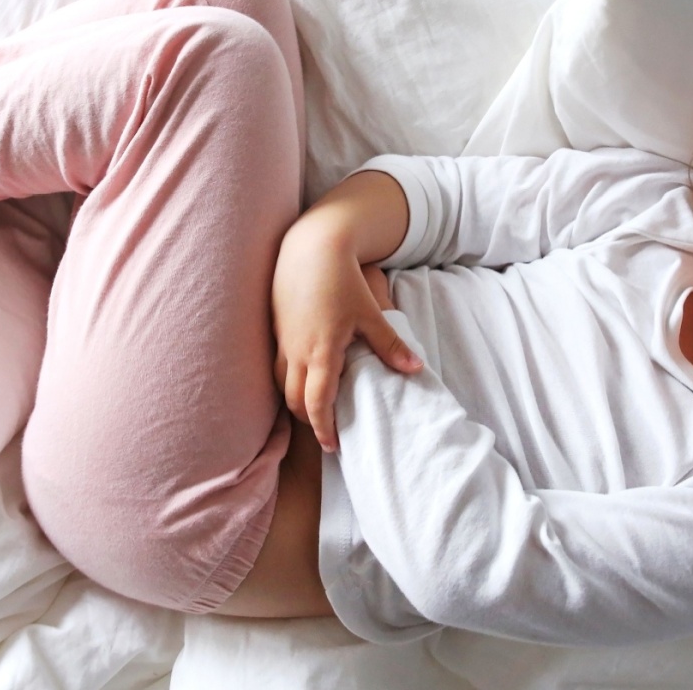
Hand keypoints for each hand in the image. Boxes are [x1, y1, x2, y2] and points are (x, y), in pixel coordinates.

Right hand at [272, 219, 421, 452]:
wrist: (309, 246)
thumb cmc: (342, 278)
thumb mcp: (370, 313)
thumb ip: (390, 345)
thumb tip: (416, 370)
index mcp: (321, 352)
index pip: (317, 404)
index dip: (323, 429)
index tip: (333, 446)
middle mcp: (297, 351)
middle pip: (294, 401)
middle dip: (307, 420)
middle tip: (324, 431)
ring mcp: (283, 340)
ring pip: (282, 384)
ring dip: (295, 400)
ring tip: (313, 407)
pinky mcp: (276, 328)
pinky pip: (278, 364)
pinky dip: (288, 379)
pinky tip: (301, 376)